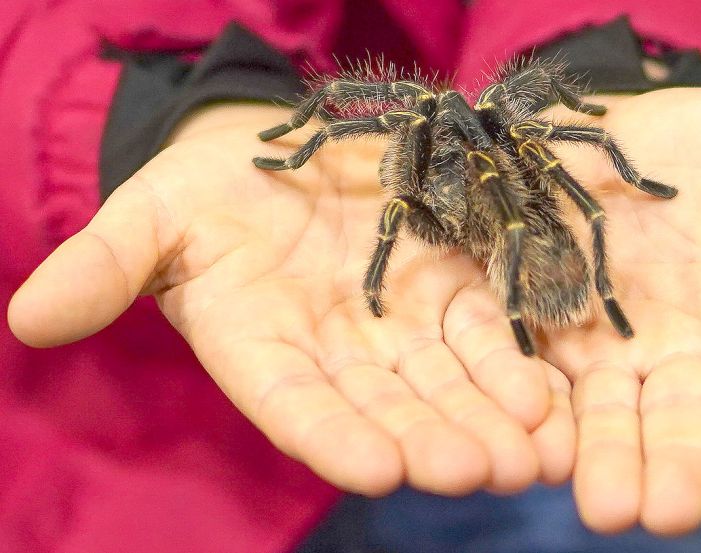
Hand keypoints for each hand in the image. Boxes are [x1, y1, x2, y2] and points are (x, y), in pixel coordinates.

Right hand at [7, 103, 575, 496]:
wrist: (281, 155)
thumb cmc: (206, 190)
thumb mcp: (152, 215)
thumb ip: (106, 265)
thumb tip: (29, 319)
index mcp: (263, 347)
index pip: (297, 406)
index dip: (335, 437)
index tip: (376, 468)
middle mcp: (339, 353)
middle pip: (389, 407)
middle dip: (435, 439)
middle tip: (480, 473)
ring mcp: (400, 324)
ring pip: (449, 382)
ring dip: (492, 419)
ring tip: (533, 455)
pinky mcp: (450, 286)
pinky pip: (489, 330)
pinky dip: (519, 365)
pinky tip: (553, 399)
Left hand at [539, 88, 700, 533]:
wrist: (605, 126)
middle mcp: (684, 347)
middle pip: (684, 419)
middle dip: (676, 466)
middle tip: (663, 512)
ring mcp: (613, 346)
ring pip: (613, 414)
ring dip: (607, 460)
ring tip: (601, 506)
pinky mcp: (549, 331)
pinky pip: (543, 379)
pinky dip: (541, 416)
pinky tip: (537, 450)